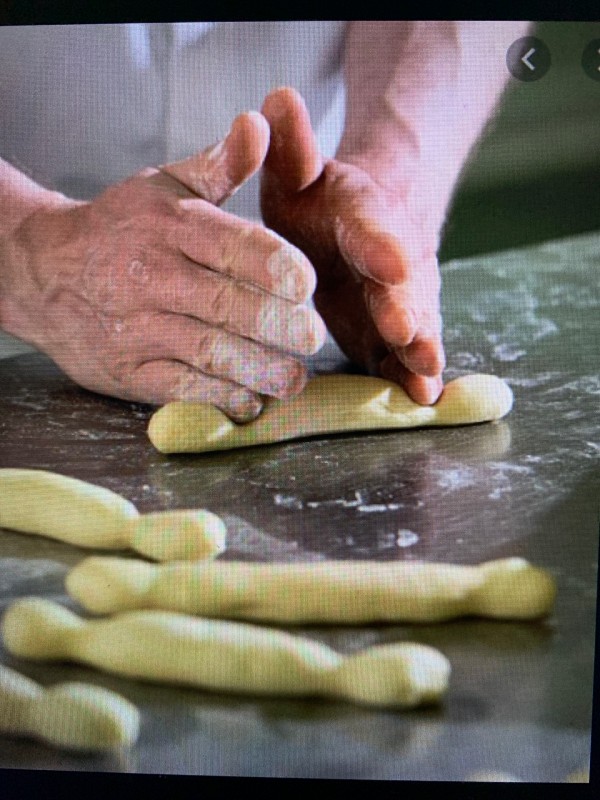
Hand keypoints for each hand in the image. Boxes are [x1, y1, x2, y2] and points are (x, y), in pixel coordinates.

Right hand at [0, 112, 324, 419]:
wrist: (43, 273)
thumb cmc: (121, 227)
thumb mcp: (165, 185)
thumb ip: (220, 165)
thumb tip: (259, 124)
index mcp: (170, 226)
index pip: (231, 244)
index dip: (274, 265)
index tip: (307, 285)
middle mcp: (154, 278)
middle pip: (227, 305)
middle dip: (277, 324)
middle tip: (312, 337)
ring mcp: (139, 328)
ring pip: (209, 351)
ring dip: (258, 368)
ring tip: (294, 376)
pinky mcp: (128, 371)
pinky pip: (181, 387)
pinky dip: (220, 395)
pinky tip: (251, 398)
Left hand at [260, 88, 444, 404]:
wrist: (361, 228)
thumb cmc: (319, 201)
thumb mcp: (300, 171)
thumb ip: (292, 145)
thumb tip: (275, 98)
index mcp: (362, 215)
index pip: (374, 226)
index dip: (381, 244)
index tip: (390, 262)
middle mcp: (389, 259)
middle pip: (402, 283)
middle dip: (405, 307)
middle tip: (406, 330)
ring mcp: (397, 298)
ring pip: (414, 324)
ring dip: (419, 349)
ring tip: (424, 376)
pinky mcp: (392, 332)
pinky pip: (406, 354)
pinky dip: (412, 375)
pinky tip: (421, 401)